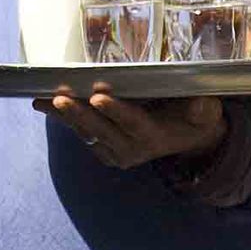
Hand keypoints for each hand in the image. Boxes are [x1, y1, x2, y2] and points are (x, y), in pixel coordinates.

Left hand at [38, 86, 223, 171]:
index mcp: (155, 136)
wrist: (187, 141)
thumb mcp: (207, 114)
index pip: (133, 123)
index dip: (115, 110)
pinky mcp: (105, 150)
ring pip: (87, 133)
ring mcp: (116, 152)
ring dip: (64, 117)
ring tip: (43, 99)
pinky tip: (47, 104)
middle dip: (79, 113)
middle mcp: (132, 148)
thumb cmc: (196, 119)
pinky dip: (65, 120)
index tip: (98, 97)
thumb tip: (202, 104)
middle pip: (102, 129)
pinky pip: (82, 134)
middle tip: (59, 97)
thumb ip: (204, 110)